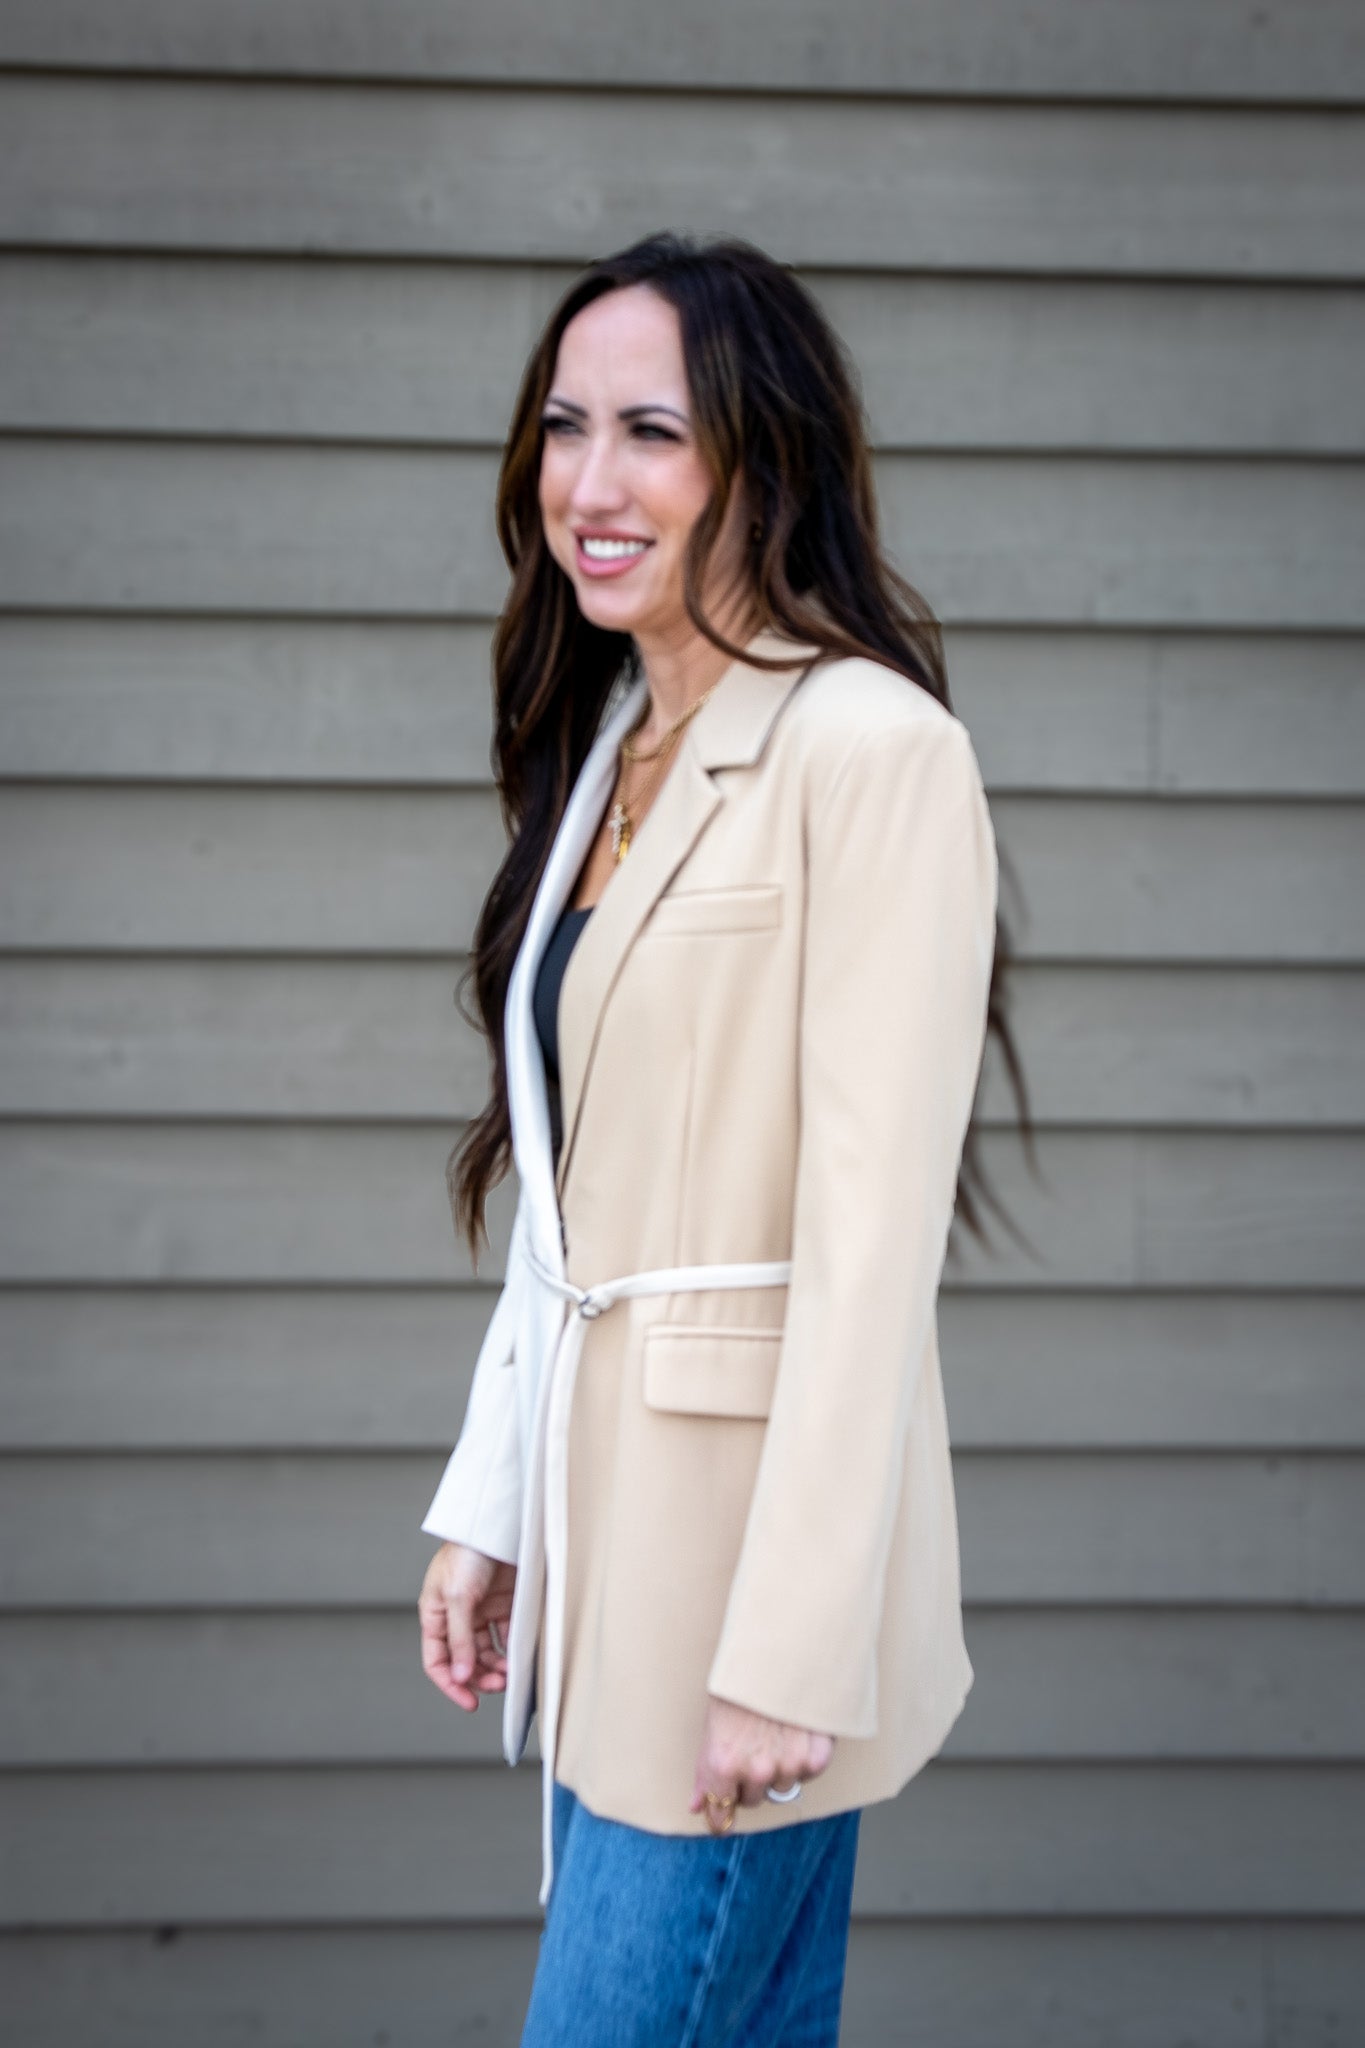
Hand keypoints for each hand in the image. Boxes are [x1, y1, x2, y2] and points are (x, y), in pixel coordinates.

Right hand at [418, 1541, 514, 1711]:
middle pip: (464, 1661)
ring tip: (510, 1674)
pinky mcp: (504, 1603)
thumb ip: (460, 1639)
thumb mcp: (458, 1597)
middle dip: (479, 1677)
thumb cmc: (469, 1551)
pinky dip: (512, 1649)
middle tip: (499, 1685)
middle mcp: (457, 1617)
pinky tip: (520, 1656)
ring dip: (496, 1667)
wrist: (498, 1522)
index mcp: (435, 1615)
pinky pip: (506, 1635)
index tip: (470, 1702)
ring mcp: (481, 1611)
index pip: (437, 1661)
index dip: (451, 1684)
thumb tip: (461, 1676)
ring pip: (486, 1652)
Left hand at [689, 1694, 835, 1829]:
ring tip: (776, 1731)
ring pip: (783, 1785)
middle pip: (754, 1799)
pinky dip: (806, 1756)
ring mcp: (788, 1765)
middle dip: (752, 1780)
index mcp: (723, 1766)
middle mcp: (756, 1772)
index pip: (722, 1817)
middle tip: (753, 1745)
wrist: (776, 1653)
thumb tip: (697, 1806)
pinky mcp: (815, 1756)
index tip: (723, 1815)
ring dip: (781, 1766)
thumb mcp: (712, 1725)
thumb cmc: (739, 1685)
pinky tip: (797, 1731)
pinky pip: (809, 1772)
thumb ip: (706, 1772)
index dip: (722, 1814)